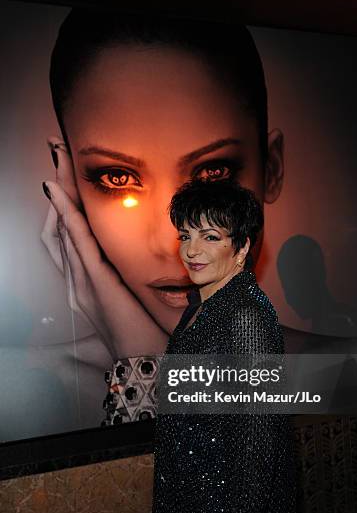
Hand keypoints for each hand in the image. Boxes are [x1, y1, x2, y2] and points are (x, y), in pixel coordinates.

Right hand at [40, 136, 167, 358]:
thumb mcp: (136, 296)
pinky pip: (77, 245)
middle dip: (60, 187)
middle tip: (55, 151)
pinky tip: (59, 193)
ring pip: (64, 229)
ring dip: (61, 191)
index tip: (69, 172)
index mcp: (88, 281)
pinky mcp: (95, 283)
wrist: (144, 361)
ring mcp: (83, 281)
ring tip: (55, 158)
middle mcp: (79, 279)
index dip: (67, 202)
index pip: (73, 234)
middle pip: (61, 226)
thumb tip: (140, 251)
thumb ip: (130, 274)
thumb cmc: (145, 331)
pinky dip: (66, 217)